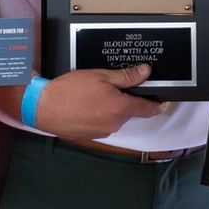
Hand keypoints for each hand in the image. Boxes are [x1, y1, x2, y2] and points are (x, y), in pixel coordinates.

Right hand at [33, 64, 164, 138]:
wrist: (43, 108)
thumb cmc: (70, 90)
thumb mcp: (100, 76)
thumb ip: (126, 77)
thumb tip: (145, 73)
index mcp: (120, 108)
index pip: (148, 110)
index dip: (158, 105)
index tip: (165, 102)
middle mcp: (115, 123)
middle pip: (129, 111)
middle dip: (125, 100)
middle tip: (111, 85)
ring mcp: (103, 131)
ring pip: (115, 116)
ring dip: (110, 107)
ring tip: (93, 94)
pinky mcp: (91, 135)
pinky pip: (103, 123)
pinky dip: (99, 114)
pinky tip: (86, 104)